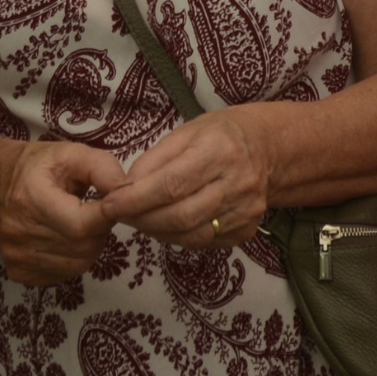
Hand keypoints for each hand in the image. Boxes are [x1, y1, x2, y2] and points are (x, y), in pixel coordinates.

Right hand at [0, 139, 126, 285]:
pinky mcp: (19, 272)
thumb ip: (102, 168)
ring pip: (77, 265)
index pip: (81, 224)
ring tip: (80, 224)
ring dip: (89, 247)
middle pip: (83, 247)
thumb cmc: (41, 167)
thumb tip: (127, 192)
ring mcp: (16, 256)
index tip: (114, 204)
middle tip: (94, 212)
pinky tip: (65, 240)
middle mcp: (18, 231)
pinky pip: (63, 275)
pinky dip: (74, 260)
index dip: (106, 216)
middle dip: (99, 231)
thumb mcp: (71, 154)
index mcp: (30, 197)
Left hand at [95, 109, 275, 251]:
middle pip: (180, 215)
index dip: (136, 199)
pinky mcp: (247, 230)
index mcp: (219, 151)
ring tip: (140, 219)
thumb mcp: (185, 132)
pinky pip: (204, 243)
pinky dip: (178, 238)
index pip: (171, 184)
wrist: (267, 149)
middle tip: (120, 214)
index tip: (109, 204)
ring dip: (157, 231)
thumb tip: (123, 188)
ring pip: (191, 235)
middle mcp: (237, 183)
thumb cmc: (219, 135)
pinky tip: (166, 225)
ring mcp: (246, 211)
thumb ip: (153, 160)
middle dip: (142, 219)